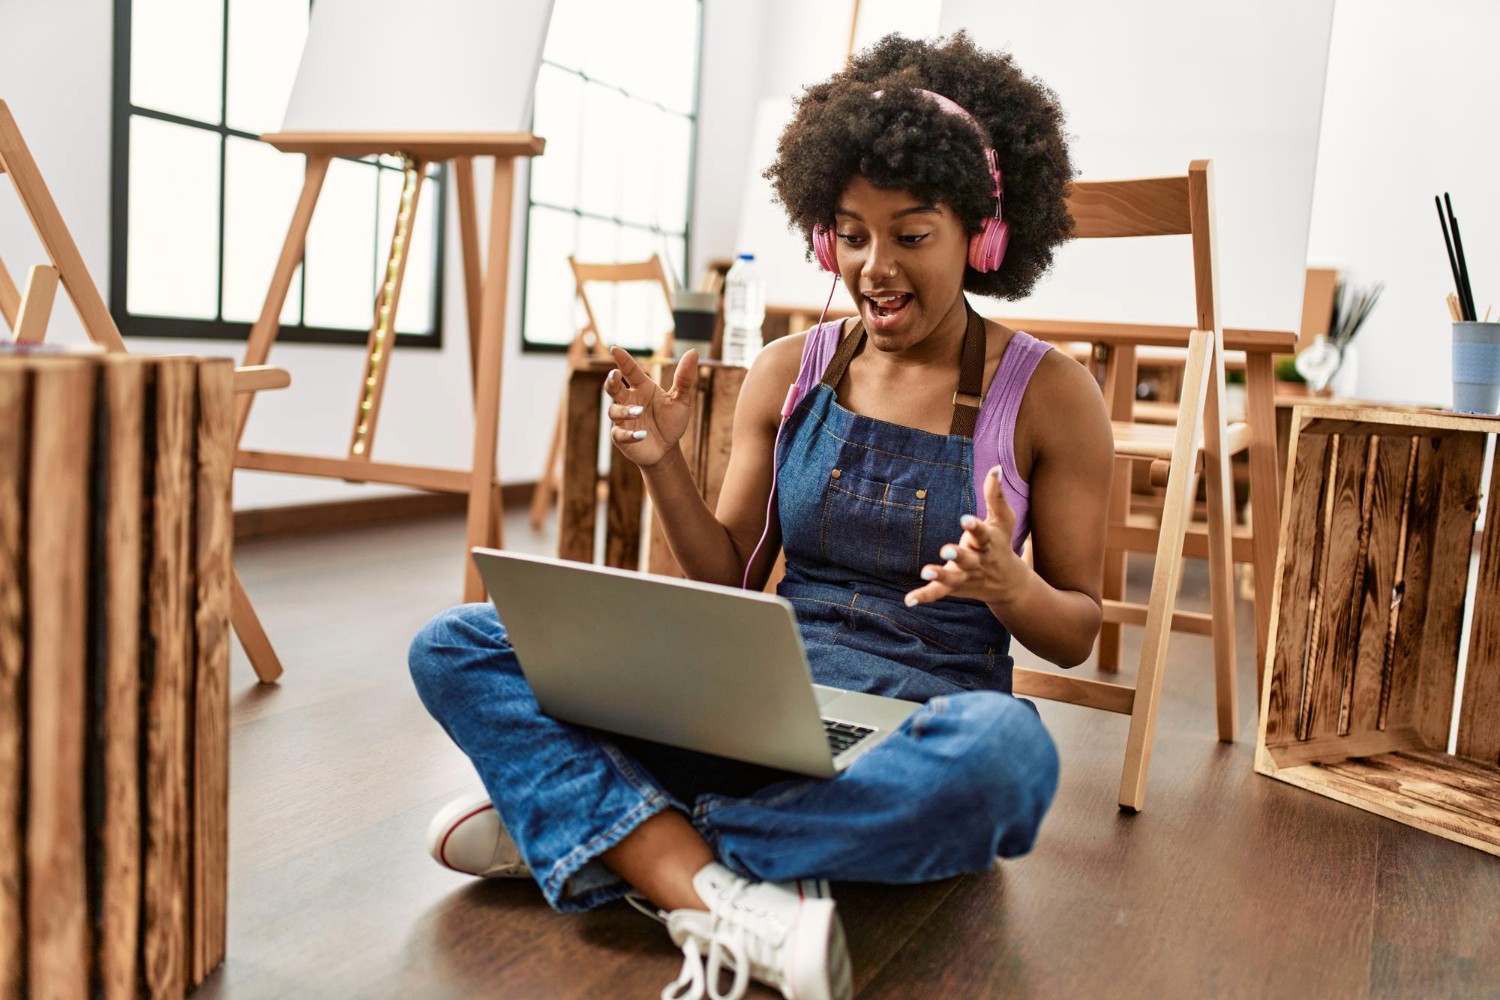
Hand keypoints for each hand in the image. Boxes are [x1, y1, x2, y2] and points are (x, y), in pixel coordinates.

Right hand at [604, 346, 698, 467]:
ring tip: (639, 411)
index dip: (623, 360)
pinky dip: (628, 434)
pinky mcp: (622, 438)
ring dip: (625, 410)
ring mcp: (623, 419)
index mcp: (642, 388)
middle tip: (615, 374)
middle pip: (613, 388)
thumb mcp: (681, 399)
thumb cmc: (671, 421)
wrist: (668, 449)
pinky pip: (619, 434)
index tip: (615, 349)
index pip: (631, 371)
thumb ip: (684, 378)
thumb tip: (693, 351)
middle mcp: (630, 401)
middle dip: (611, 381)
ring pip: (614, 410)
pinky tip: (642, 435)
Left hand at [904, 467, 1025, 607]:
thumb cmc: (1002, 543)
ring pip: (952, 577)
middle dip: (958, 554)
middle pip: (968, 558)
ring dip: (940, 575)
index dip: (973, 526)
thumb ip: (995, 495)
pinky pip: (938, 593)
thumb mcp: (1002, 519)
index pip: (982, 533)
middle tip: (947, 549)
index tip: (964, 519)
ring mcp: (965, 576)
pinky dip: (924, 596)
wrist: (1009, 583)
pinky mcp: (954, 587)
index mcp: (988, 542)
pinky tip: (909, 600)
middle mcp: (977, 561)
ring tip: (926, 572)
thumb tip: (996, 468)